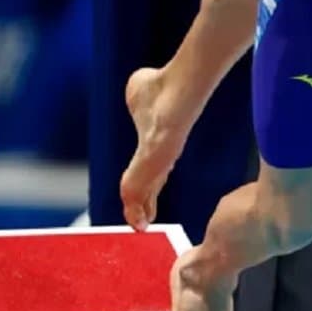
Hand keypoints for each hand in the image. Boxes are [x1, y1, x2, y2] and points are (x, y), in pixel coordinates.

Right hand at [119, 67, 190, 230]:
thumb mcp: (137, 92)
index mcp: (157, 145)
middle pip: (148, 187)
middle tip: (140, 225)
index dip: (143, 189)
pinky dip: (134, 206)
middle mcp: (159, 157)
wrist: (177, 88)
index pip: (149, 174)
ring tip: (137, 225)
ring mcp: (158, 162)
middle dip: (141, 206)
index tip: (139, 203)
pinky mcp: (155, 162)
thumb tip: (137, 97)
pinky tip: (136, 220)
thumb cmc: (161, 85)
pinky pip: (136, 188)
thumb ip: (137, 105)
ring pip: (141, 191)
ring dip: (137, 209)